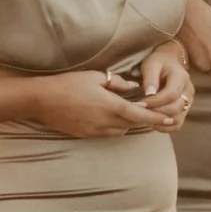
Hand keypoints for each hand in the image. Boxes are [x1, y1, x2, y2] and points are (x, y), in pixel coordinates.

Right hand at [31, 70, 170, 138]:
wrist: (42, 100)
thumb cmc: (68, 84)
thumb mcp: (95, 77)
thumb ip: (117, 83)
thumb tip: (132, 86)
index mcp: (110, 106)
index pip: (140, 114)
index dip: (156, 117)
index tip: (169, 118)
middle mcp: (105, 122)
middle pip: (133, 124)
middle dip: (144, 119)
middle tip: (154, 112)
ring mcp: (95, 131)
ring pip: (121, 130)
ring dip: (128, 123)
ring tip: (131, 112)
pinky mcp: (86, 135)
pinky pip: (108, 133)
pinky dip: (115, 127)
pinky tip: (111, 117)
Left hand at [138, 42, 193, 122]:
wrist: (169, 62)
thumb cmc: (158, 62)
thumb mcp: (151, 65)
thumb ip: (150, 78)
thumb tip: (149, 94)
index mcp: (181, 77)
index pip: (170, 94)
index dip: (155, 102)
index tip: (139, 104)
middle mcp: (188, 91)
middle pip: (175, 108)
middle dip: (156, 112)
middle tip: (139, 112)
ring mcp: (189, 102)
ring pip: (178, 119)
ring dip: (160, 122)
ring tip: (145, 118)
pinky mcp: (185, 110)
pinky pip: (178, 124)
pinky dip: (166, 127)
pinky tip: (153, 123)